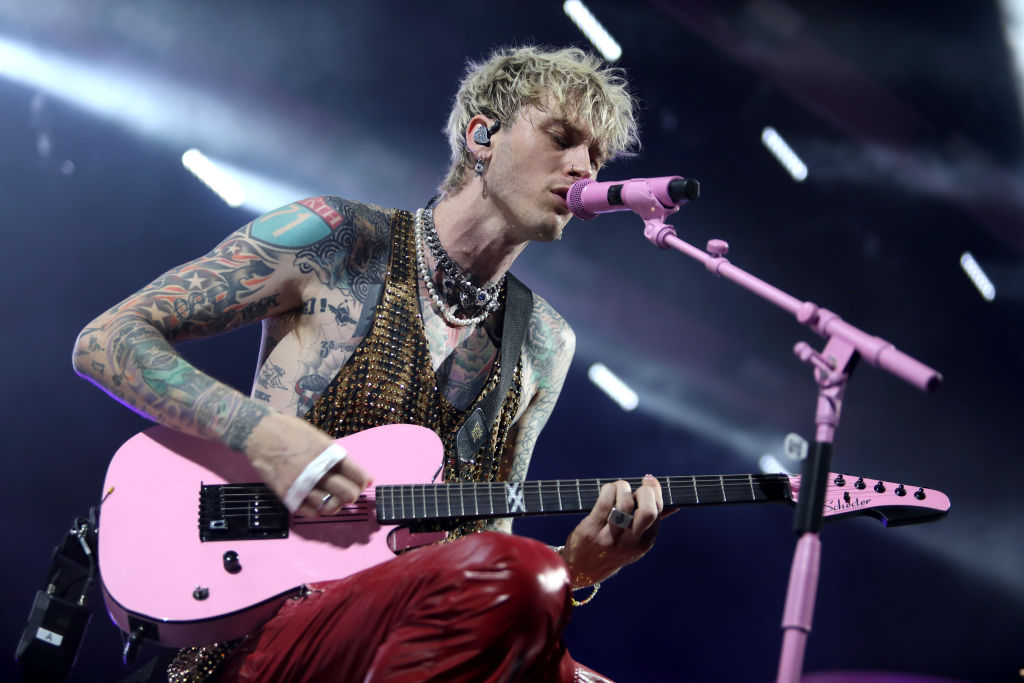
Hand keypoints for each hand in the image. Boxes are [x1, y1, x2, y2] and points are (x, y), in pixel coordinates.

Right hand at [245, 412, 372, 516]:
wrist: (261, 433)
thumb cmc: (291, 431)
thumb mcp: (319, 437)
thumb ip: (335, 456)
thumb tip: (354, 472)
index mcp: (328, 453)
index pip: (357, 475)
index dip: (363, 481)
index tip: (363, 483)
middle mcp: (318, 470)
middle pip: (347, 494)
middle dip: (352, 496)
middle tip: (349, 495)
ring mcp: (302, 483)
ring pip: (329, 506)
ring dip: (334, 505)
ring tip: (333, 501)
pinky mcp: (287, 493)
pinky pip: (308, 512)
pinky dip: (316, 512)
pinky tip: (317, 506)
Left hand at [560, 475, 663, 587]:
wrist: (583, 568)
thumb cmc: (612, 549)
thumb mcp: (634, 542)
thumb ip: (650, 523)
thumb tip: (673, 506)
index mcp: (644, 543)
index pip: (657, 513)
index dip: (655, 492)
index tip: (650, 482)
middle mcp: (629, 542)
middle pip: (648, 512)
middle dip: (647, 491)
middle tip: (641, 484)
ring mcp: (610, 536)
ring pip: (624, 503)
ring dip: (623, 487)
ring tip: (620, 487)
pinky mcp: (591, 529)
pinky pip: (604, 502)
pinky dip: (609, 489)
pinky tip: (608, 490)